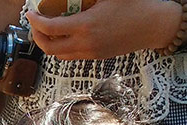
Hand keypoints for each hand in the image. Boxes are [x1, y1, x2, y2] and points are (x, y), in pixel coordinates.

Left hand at [27, 0, 184, 60]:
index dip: (35, 21)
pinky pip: (72, 56)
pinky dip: (62, 47)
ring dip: (49, 43)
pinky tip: (65, 34)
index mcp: (86, 26)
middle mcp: (86, 43)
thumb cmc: (135, 5)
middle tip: (35, 23)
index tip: (31, 12)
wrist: (155, 25)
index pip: (49, 28)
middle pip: (49, 48)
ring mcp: (91, 53)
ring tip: (48, 29)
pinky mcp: (98, 56)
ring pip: (59, 55)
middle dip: (37, 36)